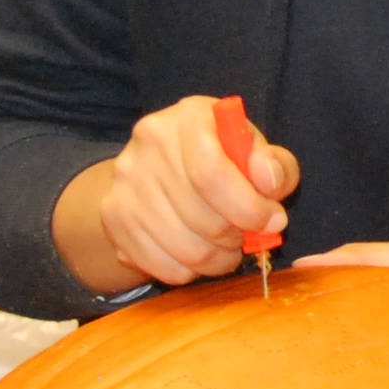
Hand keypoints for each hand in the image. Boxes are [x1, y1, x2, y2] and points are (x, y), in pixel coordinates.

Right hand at [59, 94, 298, 294]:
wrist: (159, 167)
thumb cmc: (222, 158)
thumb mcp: (255, 151)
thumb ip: (275, 165)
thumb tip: (268, 182)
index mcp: (189, 117)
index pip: (213, 174)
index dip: (249, 208)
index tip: (272, 223)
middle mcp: (148, 143)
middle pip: (202, 217)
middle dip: (237, 237)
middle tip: (247, 236)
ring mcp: (124, 181)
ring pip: (184, 249)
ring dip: (217, 259)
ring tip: (227, 248)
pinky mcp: (113, 217)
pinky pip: (161, 266)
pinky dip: (190, 271)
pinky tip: (200, 254)